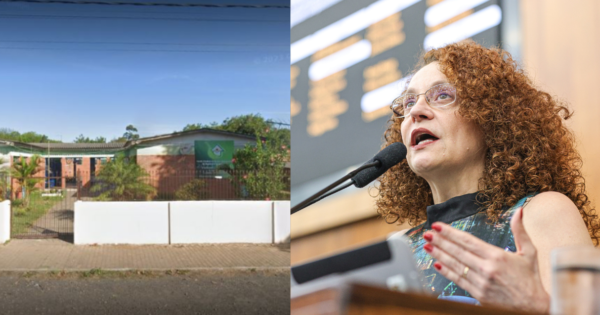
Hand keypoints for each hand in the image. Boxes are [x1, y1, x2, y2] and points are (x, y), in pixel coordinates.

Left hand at [423, 207, 549, 313]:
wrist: (534, 307)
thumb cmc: (531, 279)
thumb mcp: (529, 252)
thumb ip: (520, 231)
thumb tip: (519, 210)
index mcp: (497, 256)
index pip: (468, 241)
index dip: (450, 232)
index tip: (438, 225)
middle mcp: (487, 268)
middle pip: (458, 251)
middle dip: (440, 241)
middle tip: (427, 233)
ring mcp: (481, 282)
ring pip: (455, 265)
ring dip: (439, 255)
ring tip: (427, 246)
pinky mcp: (478, 294)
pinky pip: (458, 280)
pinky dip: (446, 272)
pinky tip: (436, 264)